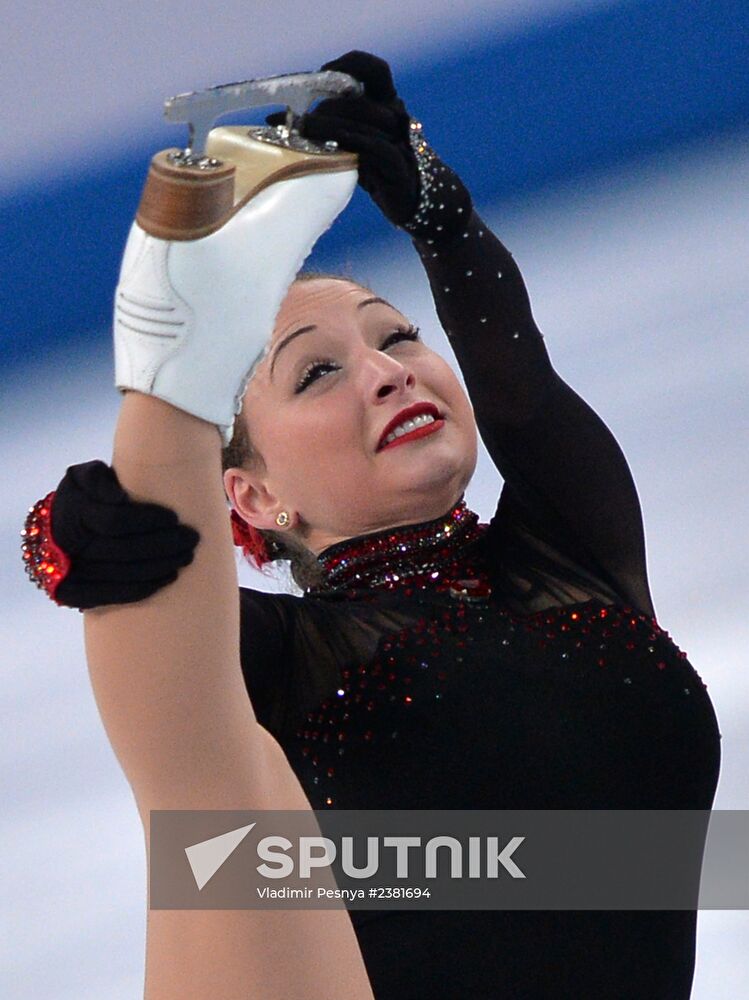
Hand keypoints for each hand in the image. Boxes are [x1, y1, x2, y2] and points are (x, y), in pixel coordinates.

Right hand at [21, 461, 199, 609]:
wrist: (55, 532)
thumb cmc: (82, 498)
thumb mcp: (84, 478)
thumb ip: (99, 479)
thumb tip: (119, 496)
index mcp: (73, 513)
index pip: (115, 521)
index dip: (147, 521)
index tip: (174, 518)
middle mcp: (68, 547)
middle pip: (124, 551)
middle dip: (164, 546)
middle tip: (192, 539)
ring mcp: (69, 574)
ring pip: (124, 574)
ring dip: (161, 567)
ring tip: (187, 557)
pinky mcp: (76, 595)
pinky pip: (117, 595)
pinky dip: (147, 587)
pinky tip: (170, 576)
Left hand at [267, 51, 471, 241]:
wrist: (416, 201)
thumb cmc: (379, 170)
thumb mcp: (355, 143)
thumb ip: (330, 127)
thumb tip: (280, 118)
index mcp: (387, 103)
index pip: (374, 70)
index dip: (349, 65)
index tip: (322, 74)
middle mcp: (395, 116)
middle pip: (359, 99)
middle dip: (325, 105)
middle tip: (297, 117)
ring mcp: (399, 140)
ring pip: (362, 122)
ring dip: (328, 125)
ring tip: (302, 131)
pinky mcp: (398, 164)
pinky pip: (372, 148)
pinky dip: (349, 144)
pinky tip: (328, 148)